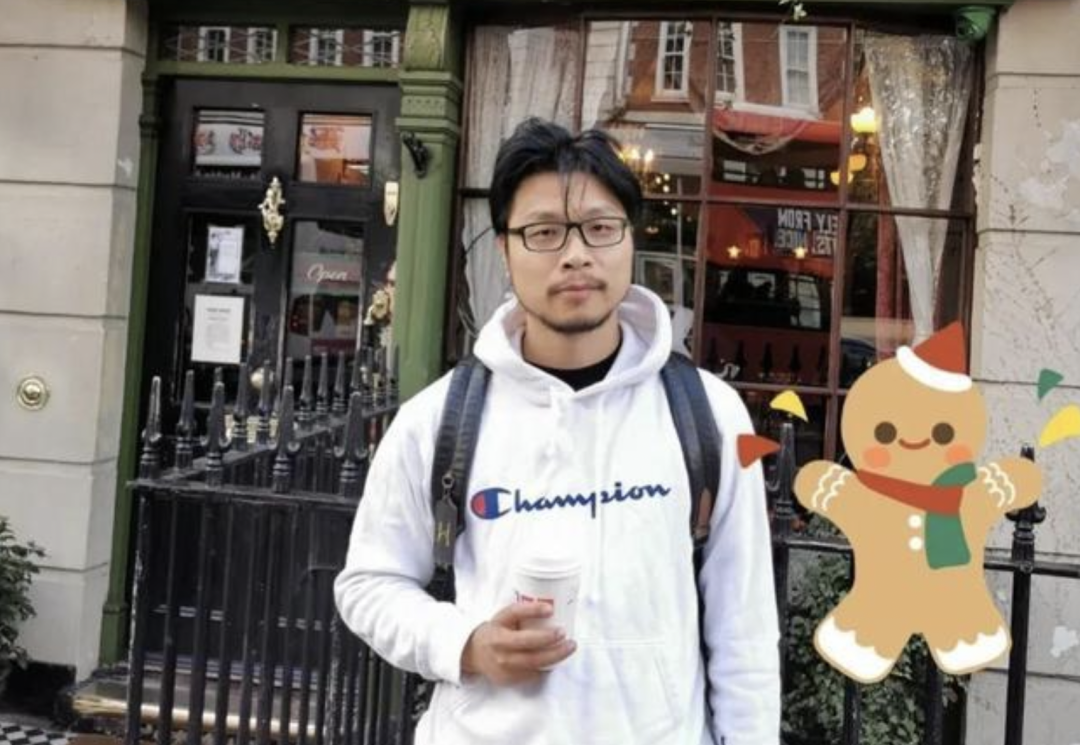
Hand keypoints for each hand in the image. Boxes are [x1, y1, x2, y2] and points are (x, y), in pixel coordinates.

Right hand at [460, 602, 576, 685]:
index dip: (532, 610)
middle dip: (549, 638)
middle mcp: (499, 644)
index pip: (514, 613)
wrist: (475, 655)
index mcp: (498, 624)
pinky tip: (556, 659)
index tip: (550, 608)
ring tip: (569, 647)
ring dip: (556, 655)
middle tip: (564, 632)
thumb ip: (522, 615)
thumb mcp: (503, 619)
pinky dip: (546, 666)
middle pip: (527, 642)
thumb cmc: (496, 632)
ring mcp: (503, 664)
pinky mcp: (509, 678)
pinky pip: (533, 673)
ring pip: (534, 662)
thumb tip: (555, 607)